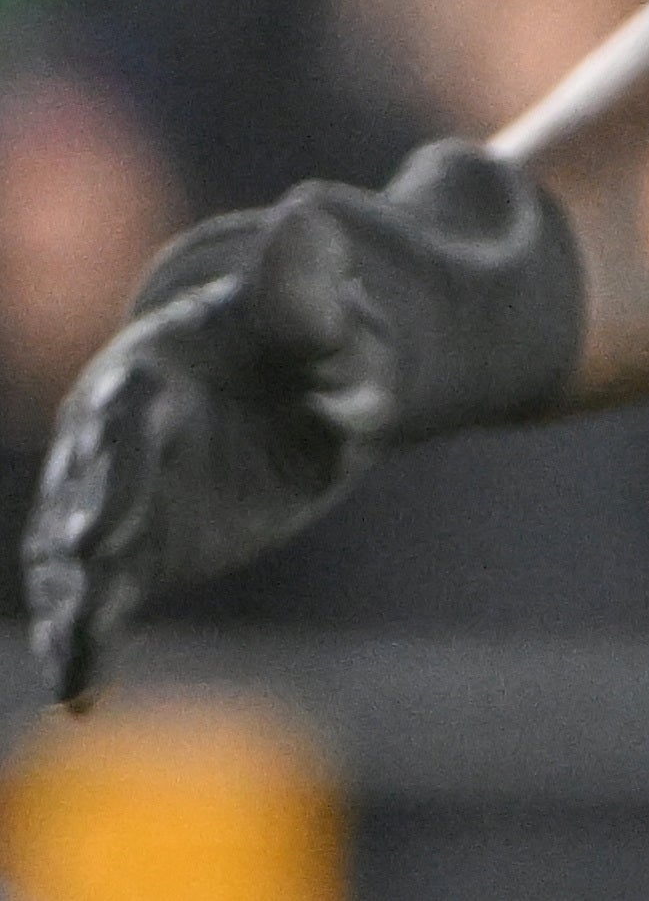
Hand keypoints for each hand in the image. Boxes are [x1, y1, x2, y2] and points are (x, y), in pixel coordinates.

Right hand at [24, 144, 580, 703]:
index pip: (128, 410)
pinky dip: (89, 637)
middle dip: (85, 527)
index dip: (116, 459)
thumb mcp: (319, 306)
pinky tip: (80, 690)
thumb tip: (308, 213)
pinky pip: (106, 592)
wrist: (312, 375)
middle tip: (84, 573)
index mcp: (156, 360)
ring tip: (75, 653)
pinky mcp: (139, 542)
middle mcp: (120, 430)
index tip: (105, 514)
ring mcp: (122, 491)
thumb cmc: (310, 332)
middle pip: (91, 484)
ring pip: (80, 549)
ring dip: (73, 599)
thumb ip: (308, 282)